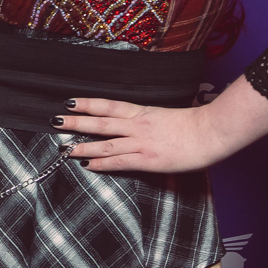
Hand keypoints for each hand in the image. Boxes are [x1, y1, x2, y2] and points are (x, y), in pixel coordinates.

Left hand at [56, 76, 267, 173]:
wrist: (212, 132)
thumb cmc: (195, 124)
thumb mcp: (166, 115)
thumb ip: (149, 119)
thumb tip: (136, 122)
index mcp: (142, 112)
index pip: (109, 106)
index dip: (88, 104)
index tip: (70, 102)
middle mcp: (137, 125)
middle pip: (100, 123)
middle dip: (76, 122)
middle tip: (54, 121)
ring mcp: (141, 143)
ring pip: (105, 144)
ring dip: (82, 146)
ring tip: (63, 148)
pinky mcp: (148, 160)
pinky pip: (119, 162)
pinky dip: (102, 164)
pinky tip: (87, 165)